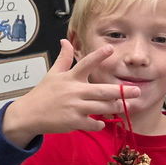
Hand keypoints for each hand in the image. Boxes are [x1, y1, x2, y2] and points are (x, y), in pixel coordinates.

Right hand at [1, 40, 139, 148]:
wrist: (28, 115)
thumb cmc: (43, 93)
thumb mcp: (53, 74)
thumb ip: (64, 59)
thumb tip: (65, 41)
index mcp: (70, 78)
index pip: (85, 64)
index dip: (98, 56)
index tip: (110, 48)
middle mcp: (74, 91)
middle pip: (102, 91)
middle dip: (121, 91)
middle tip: (137, 91)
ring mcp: (74, 107)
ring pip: (101, 108)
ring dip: (115, 107)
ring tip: (126, 106)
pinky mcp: (73, 122)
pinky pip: (92, 123)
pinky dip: (99, 124)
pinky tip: (102, 122)